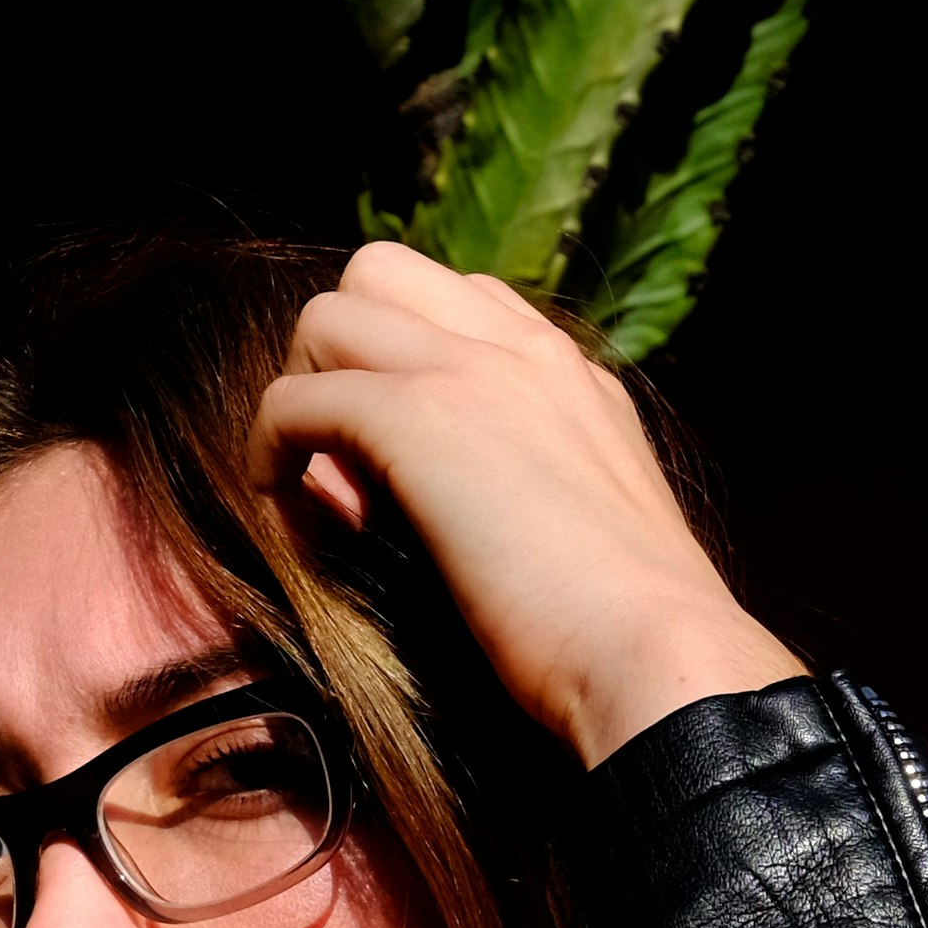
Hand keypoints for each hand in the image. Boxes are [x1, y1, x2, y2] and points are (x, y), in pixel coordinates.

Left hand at [254, 241, 807, 768]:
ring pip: (330, 312)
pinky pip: (297, 396)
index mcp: (570, 374)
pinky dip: (272, 449)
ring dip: (300, 389)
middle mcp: (526, 349)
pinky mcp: (421, 417)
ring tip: (306, 480)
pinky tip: (290, 517)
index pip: (463, 302)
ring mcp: (475, 370)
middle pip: (381, 273)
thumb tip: (358, 486)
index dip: (403, 362)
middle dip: (334, 348)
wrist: (654, 654)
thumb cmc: (619, 632)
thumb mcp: (564, 531)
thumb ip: (485, 488)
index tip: (391, 455)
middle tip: (330, 445)